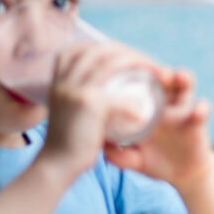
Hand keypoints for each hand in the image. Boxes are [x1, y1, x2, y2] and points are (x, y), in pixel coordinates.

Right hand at [39, 42, 156, 176]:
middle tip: (148, 62)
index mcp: (58, 79)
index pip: (81, 49)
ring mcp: (75, 91)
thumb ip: (81, 96)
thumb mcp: (68, 110)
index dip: (105, 47)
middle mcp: (65, 80)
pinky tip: (145, 110)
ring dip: (138, 64)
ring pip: (111, 64)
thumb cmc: (68, 142)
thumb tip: (101, 88)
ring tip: (157, 73)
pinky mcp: (89, 106)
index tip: (125, 55)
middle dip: (127, 52)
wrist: (56, 166)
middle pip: (100, 51)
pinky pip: (118, 97)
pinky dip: (134, 102)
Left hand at [104, 68, 213, 189]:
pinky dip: (202, 108)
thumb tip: (101, 148)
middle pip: (162, 79)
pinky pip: (203, 110)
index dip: (134, 75)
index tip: (126, 70)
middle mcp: (164, 103)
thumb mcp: (133, 159)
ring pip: (185, 86)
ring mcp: (182, 109)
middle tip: (152, 71)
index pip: (139, 84)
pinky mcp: (198, 121)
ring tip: (180, 77)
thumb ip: (119, 156)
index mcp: (144, 107)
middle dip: (158, 71)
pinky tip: (198, 110)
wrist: (183, 175)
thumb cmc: (155, 161)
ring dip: (183, 79)